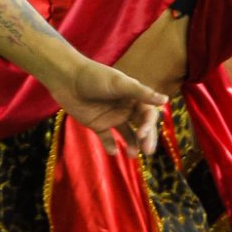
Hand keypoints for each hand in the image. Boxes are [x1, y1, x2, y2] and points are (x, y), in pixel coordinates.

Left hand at [46, 54, 166, 156]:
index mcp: (133, 97)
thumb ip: (141, 93)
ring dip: (132, 145)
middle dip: (146, 139)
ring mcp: (111, 117)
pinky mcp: (97, 125)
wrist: (66, 77)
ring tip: (132, 155)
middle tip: (147, 152)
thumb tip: (165, 100)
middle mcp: (125, 108)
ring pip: (127, 135)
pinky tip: (113, 152)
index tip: (143, 134)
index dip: (149, 125)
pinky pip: (107, 139)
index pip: (148, 114)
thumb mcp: (119, 84)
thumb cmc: (95, 76)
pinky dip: (111, 146)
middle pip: (141, 127)